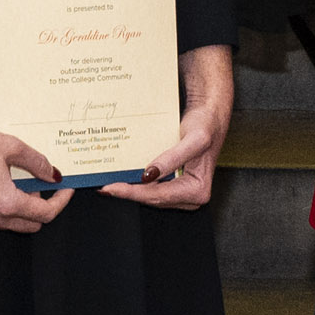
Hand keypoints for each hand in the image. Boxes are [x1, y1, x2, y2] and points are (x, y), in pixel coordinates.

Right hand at [0, 73, 72, 231]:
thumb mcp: (12, 147)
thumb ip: (38, 163)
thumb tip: (53, 174)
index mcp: (5, 203)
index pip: (45, 214)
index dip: (61, 201)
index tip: (66, 189)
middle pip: (31, 225)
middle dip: (44, 208)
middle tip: (47, 186)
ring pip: (13, 224)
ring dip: (25, 209)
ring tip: (24, 183)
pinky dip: (7, 208)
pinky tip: (5, 185)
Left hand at [109, 44, 235, 210]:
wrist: (209, 115)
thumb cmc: (206, 125)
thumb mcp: (193, 139)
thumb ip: (172, 158)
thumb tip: (149, 175)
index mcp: (198, 190)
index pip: (158, 196)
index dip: (133, 193)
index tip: (112, 187)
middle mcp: (191, 196)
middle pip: (152, 199)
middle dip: (129, 193)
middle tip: (105, 186)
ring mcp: (182, 192)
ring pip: (150, 196)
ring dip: (131, 189)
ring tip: (110, 182)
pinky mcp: (174, 184)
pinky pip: (152, 188)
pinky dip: (138, 183)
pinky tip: (124, 177)